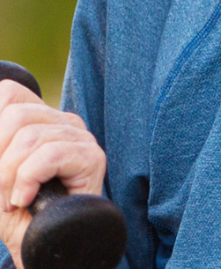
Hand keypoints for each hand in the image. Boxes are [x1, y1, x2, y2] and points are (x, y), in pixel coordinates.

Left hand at [0, 80, 105, 268]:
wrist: (40, 249)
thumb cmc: (14, 215)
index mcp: (40, 118)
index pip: (10, 93)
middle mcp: (63, 121)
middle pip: (15, 114)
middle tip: (2, 191)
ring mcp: (80, 137)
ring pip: (29, 137)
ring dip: (8, 178)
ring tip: (14, 200)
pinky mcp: (91, 157)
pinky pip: (48, 155)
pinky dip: (27, 181)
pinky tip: (27, 199)